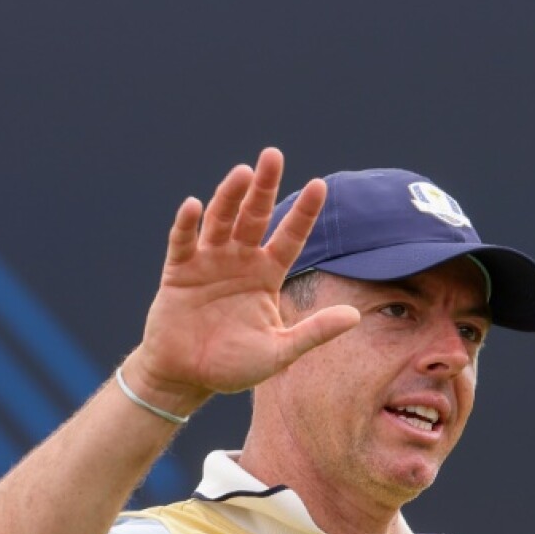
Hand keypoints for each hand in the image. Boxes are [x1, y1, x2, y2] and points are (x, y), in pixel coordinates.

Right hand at [126, 148, 359, 413]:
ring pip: (221, 221)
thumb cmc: (235, 365)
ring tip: (242, 173)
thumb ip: (314, 332)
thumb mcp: (280, 351)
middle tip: (273, 155)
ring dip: (230, 196)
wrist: (188, 378)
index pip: (291, 237)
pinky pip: (183, 243)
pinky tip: (194, 205)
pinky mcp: (178, 273)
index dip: (304, 212)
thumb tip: (356, 316)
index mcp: (267, 275)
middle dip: (263, 187)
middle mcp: (239, 261)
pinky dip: (187, 225)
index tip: (320, 185)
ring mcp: (208, 263)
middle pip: (255, 217)